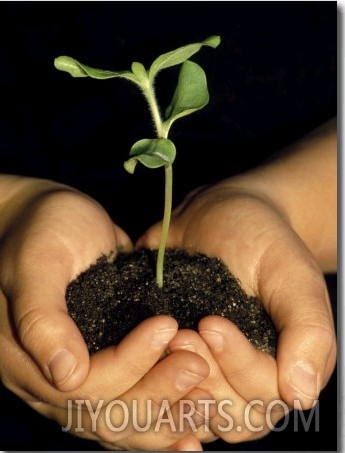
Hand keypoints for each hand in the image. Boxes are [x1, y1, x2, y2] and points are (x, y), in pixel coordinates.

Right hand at [0, 176, 210, 449]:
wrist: (52, 217)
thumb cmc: (41, 229)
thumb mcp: (37, 263)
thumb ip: (42, 316)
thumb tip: (66, 374)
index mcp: (25, 360)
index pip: (83, 385)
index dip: (128, 363)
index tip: (166, 326)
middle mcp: (50, 378)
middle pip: (106, 412)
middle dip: (156, 392)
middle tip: (197, 365)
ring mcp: (78, 373)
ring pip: (121, 415)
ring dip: (165, 410)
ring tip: (206, 399)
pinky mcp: (103, 361)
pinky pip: (131, 395)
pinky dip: (163, 404)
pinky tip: (195, 407)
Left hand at [138, 179, 336, 441]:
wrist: (224, 214)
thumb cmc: (263, 239)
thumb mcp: (292, 273)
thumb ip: (308, 329)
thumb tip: (301, 395)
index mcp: (286, 361)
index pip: (265, 393)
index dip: (238, 365)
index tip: (210, 323)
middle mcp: (249, 373)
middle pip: (231, 412)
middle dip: (206, 375)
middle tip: (181, 335)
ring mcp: (213, 367)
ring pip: (198, 407)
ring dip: (178, 382)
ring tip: (167, 337)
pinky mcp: (180, 355)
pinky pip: (168, 387)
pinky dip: (156, 378)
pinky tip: (144, 352)